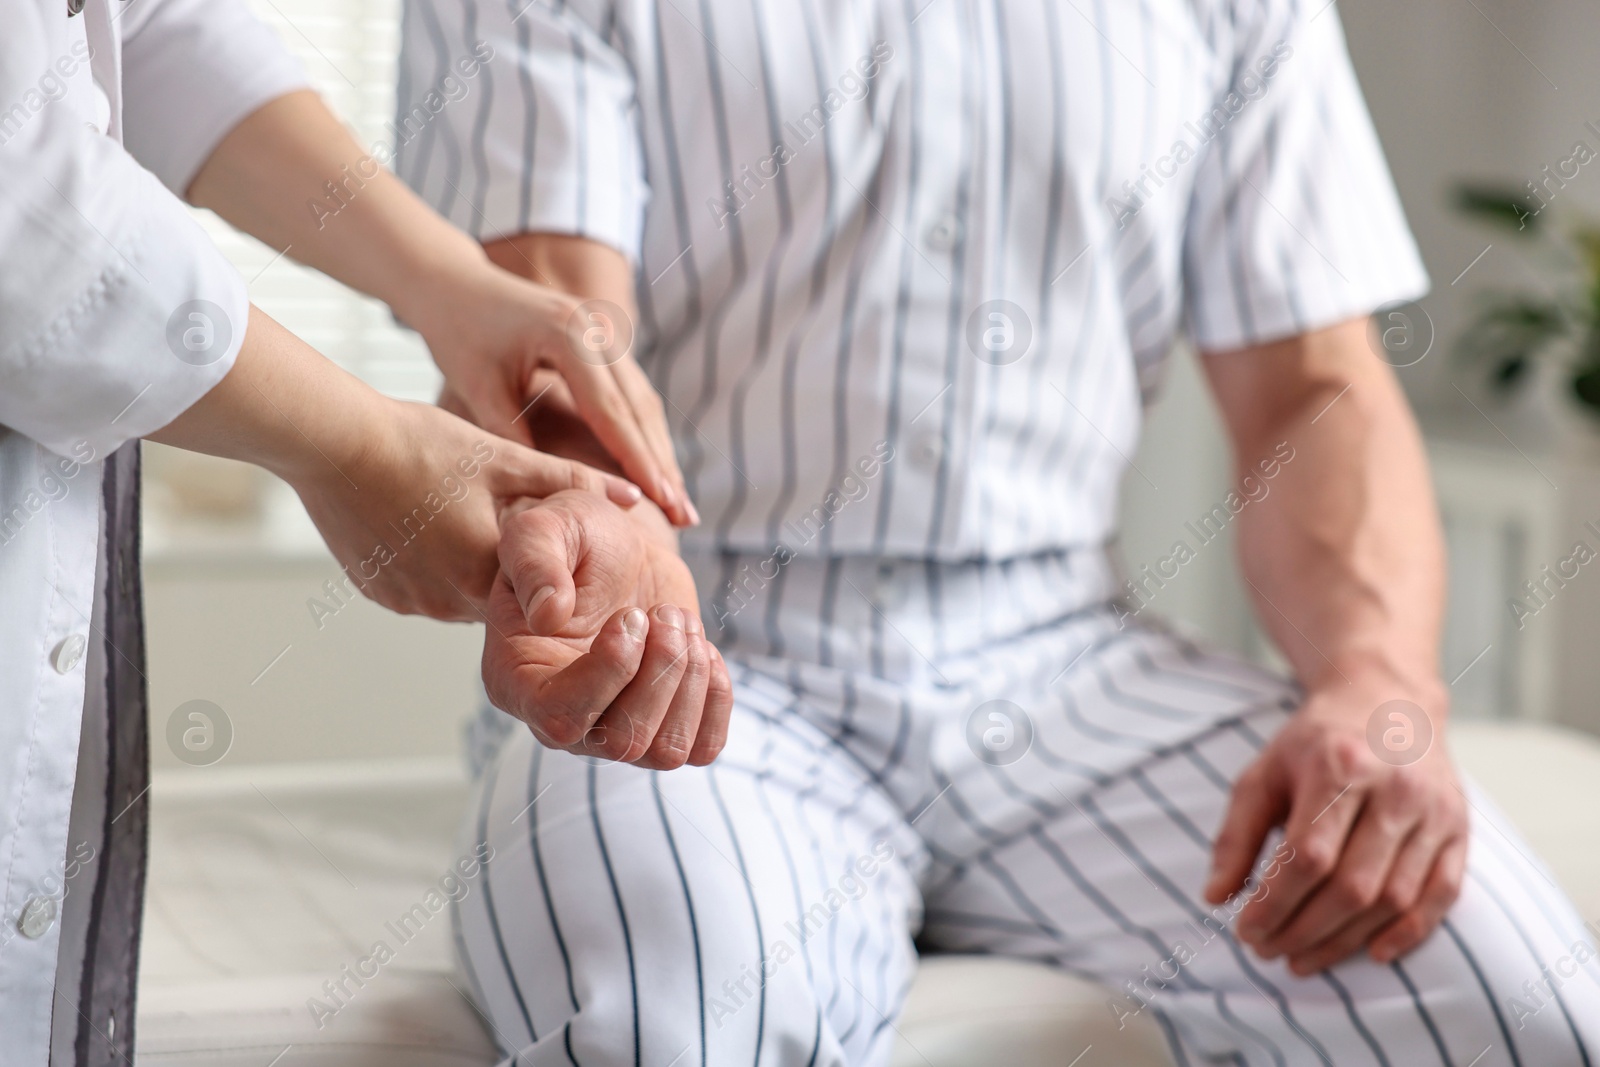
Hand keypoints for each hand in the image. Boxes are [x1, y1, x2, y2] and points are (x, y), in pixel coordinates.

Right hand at [288, 399, 641, 620]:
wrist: (333, 443)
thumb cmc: (423, 443)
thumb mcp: (504, 457)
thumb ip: (570, 481)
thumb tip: (635, 497)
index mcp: (490, 570)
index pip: (540, 586)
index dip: (545, 561)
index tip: (546, 537)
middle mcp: (450, 602)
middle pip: (501, 597)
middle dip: (508, 568)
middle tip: (501, 521)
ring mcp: (410, 602)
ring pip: (459, 598)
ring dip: (468, 569)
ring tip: (459, 518)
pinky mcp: (379, 594)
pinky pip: (420, 592)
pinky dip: (428, 567)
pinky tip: (422, 525)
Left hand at [409, 261, 695, 526]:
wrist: (456, 284)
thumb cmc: (459, 334)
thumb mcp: (480, 388)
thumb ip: (512, 434)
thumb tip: (548, 490)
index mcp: (568, 335)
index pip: (612, 410)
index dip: (637, 460)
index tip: (660, 502)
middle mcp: (597, 328)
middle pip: (640, 407)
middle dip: (662, 464)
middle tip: (684, 513)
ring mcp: (605, 332)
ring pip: (644, 401)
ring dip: (661, 452)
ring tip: (679, 501)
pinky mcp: (604, 342)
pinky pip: (633, 392)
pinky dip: (645, 433)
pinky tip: (656, 468)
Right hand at [482, 489, 731, 768]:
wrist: (620, 551)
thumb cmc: (572, 541)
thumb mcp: (543, 529)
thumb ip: (535, 564)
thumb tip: (548, 616)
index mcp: (517, 682)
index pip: (561, 718)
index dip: (611, 670)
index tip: (631, 615)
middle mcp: (562, 720)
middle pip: (623, 742)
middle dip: (661, 670)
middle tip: (664, 613)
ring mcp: (614, 730)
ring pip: (664, 751)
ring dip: (689, 679)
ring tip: (679, 622)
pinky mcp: (664, 723)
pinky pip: (701, 748)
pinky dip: (716, 700)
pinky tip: (701, 648)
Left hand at [1204, 682, 1468, 974]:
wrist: (1387, 701)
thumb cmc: (1315, 743)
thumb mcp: (1264, 772)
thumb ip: (1237, 834)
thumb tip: (1215, 896)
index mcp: (1339, 767)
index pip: (1308, 856)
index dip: (1275, 904)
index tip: (1246, 930)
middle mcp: (1394, 789)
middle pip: (1352, 885)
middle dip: (1304, 930)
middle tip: (1269, 952)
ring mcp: (1433, 810)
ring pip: (1394, 898)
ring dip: (1345, 941)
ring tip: (1303, 958)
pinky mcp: (1458, 827)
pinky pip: (1441, 894)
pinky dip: (1409, 932)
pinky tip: (1372, 953)